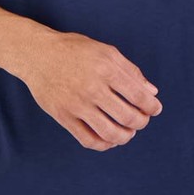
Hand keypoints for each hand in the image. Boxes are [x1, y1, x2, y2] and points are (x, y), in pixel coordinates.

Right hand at [22, 31, 162, 150]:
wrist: (38, 54)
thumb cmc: (75, 50)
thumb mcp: (106, 51)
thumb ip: (130, 71)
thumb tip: (152, 92)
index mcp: (106, 68)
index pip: (138, 95)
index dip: (152, 106)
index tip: (155, 109)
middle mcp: (93, 87)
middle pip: (128, 117)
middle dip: (141, 122)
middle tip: (142, 120)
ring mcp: (77, 104)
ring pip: (110, 133)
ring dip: (126, 137)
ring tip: (128, 132)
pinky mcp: (63, 116)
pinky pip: (88, 140)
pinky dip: (104, 144)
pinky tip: (110, 139)